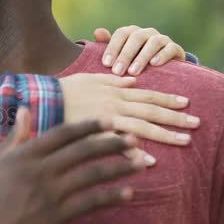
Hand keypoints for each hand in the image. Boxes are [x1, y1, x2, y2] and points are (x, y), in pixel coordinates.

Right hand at [0, 109, 144, 223]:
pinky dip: (110, 197)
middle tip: (134, 137)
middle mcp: (40, 170)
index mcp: (24, 154)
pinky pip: (90, 203)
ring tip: (141, 162)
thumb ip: (14, 137)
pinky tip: (126, 192)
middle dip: (111, 143)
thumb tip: (24, 110)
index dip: (88, 126)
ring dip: (119, 167)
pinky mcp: (57, 215)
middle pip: (83, 151)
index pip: (63, 134)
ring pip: (92, 175)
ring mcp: (50, 194)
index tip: (109, 120)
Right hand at [60, 74, 199, 164]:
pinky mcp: (95, 136)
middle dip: (174, 117)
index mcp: (113, 92)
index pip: (146, 96)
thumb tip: (132, 79)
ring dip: (164, 135)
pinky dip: (134, 153)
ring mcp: (106, 121)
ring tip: (184, 140)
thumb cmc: (65, 89)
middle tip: (195, 123)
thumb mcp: (89, 78)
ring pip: (140, 128)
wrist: (43, 100)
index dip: (167, 99)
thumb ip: (112, 80)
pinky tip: (149, 160)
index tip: (185, 103)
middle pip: (149, 112)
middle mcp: (114, 106)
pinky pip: (118, 145)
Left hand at [94, 26, 184, 75]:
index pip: (120, 34)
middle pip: (135, 38)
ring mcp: (161, 39)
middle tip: (117, 71)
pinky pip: (170, 48)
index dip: (113, 48)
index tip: (106, 64)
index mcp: (131, 32)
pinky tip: (154, 64)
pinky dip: (162, 55)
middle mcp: (146, 32)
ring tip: (133, 72)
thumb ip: (108, 44)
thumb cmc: (133, 61)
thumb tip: (97, 32)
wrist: (161, 69)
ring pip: (153, 42)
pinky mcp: (175, 48)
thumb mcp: (120, 55)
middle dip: (125, 55)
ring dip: (142, 57)